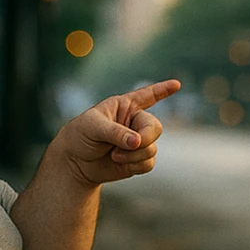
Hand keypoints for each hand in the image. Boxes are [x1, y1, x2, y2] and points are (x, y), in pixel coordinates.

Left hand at [55, 79, 180, 186]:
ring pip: (151, 148)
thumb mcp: (92, 127)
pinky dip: (135, 164)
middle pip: (155, 128)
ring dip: (133, 155)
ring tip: (113, 155)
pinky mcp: (137, 160)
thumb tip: (136, 142)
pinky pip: (148, 163)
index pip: (147, 95)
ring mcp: (137, 142)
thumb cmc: (80, 136)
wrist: (74, 163)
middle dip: (145, 138)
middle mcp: (134, 122)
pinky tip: (119, 162)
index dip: (163, 90)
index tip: (176, 84)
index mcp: (124, 106)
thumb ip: (115, 132)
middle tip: (131, 144)